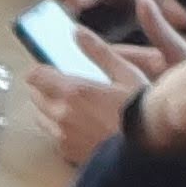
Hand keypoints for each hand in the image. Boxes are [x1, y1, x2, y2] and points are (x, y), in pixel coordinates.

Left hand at [23, 23, 156, 169]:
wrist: (150, 150)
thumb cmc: (142, 109)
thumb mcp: (125, 73)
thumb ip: (98, 51)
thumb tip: (76, 31)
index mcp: (73, 91)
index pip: (35, 76)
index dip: (41, 70)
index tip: (52, 69)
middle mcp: (61, 115)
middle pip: (35, 97)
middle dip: (45, 88)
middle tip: (65, 86)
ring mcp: (63, 137)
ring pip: (42, 118)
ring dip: (50, 109)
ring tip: (75, 107)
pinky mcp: (69, 155)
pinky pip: (54, 137)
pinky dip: (60, 129)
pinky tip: (82, 127)